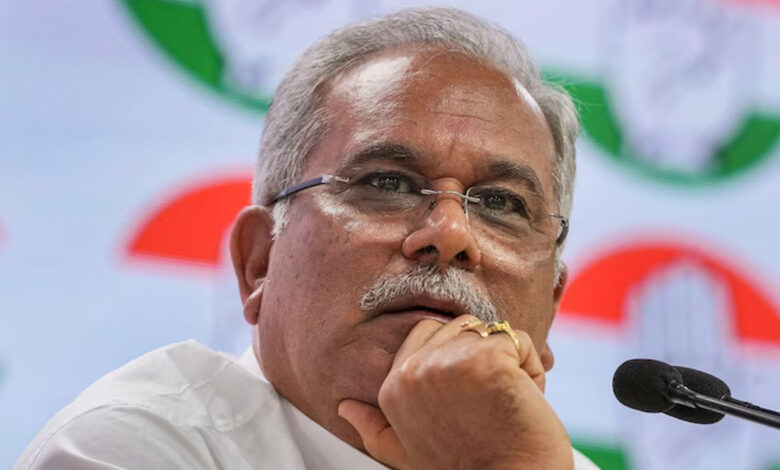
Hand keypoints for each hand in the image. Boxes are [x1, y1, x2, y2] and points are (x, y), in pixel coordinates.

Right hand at [338, 315, 572, 469]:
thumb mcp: (408, 451)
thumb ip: (375, 428)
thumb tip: (344, 407)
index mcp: (392, 388)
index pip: (426, 333)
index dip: (458, 359)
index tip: (468, 401)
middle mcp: (412, 371)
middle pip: (461, 327)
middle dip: (483, 357)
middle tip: (488, 404)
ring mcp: (447, 362)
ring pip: (491, 331)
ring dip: (509, 363)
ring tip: (504, 402)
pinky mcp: (486, 358)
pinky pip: (519, 340)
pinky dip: (532, 369)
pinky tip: (523, 401)